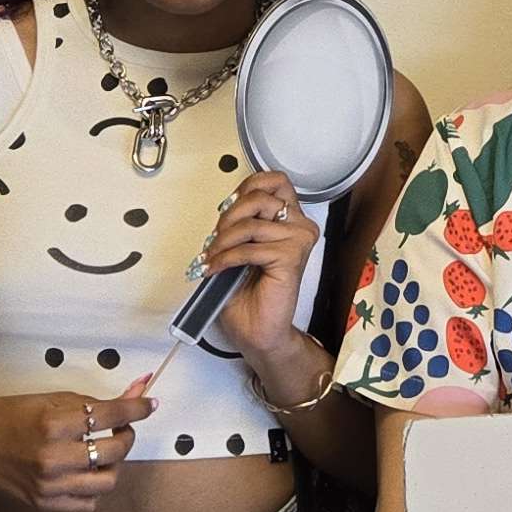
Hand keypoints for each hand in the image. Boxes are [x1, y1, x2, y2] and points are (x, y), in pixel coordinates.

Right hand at [0, 376, 156, 511]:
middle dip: (126, 435)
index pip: (108, 416)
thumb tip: (138, 390)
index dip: (136, 408)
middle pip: (114, 451)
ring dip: (114, 464)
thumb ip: (94, 402)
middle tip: (120, 428)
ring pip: (107, 482)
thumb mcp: (53, 399)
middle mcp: (52, 458)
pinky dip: (95, 488)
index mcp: (52, 425)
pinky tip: (86, 472)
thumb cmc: (12, 414)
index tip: (150, 404)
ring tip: (103, 451)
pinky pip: (88, 503)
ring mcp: (49, 486)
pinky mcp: (45, 504)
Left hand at [204, 174, 323, 371]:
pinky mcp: (291, 258)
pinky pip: (250, 248)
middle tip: (215, 239)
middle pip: (260, 196)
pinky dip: (226, 258)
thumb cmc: (250, 293)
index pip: (273, 180)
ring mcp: (298, 241)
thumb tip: (225, 207)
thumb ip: (240, 222)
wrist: (258, 331)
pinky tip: (216, 268)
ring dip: (223, 241)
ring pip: (251, 223)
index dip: (246, 188)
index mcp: (290, 219)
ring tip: (212, 257)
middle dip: (228, 216)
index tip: (227, 208)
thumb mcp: (240, 246)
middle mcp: (299, 226)